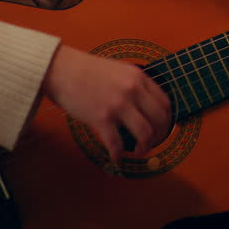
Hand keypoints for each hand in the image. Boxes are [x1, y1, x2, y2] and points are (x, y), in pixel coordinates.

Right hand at [41, 45, 171, 161]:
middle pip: (160, 120)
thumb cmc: (86, 70)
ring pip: (145, 134)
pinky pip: (117, 144)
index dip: (167, 120)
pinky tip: (116, 158)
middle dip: (159, 136)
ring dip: (144, 147)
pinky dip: (118, 155)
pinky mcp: (101, 118)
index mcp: (138, 77)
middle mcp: (132, 90)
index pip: (165, 103)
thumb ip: (134, 85)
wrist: (61, 69)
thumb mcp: (119, 70)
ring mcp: (118, 105)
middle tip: (152, 143)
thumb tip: (145, 106)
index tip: (161, 129)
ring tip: (137, 151)